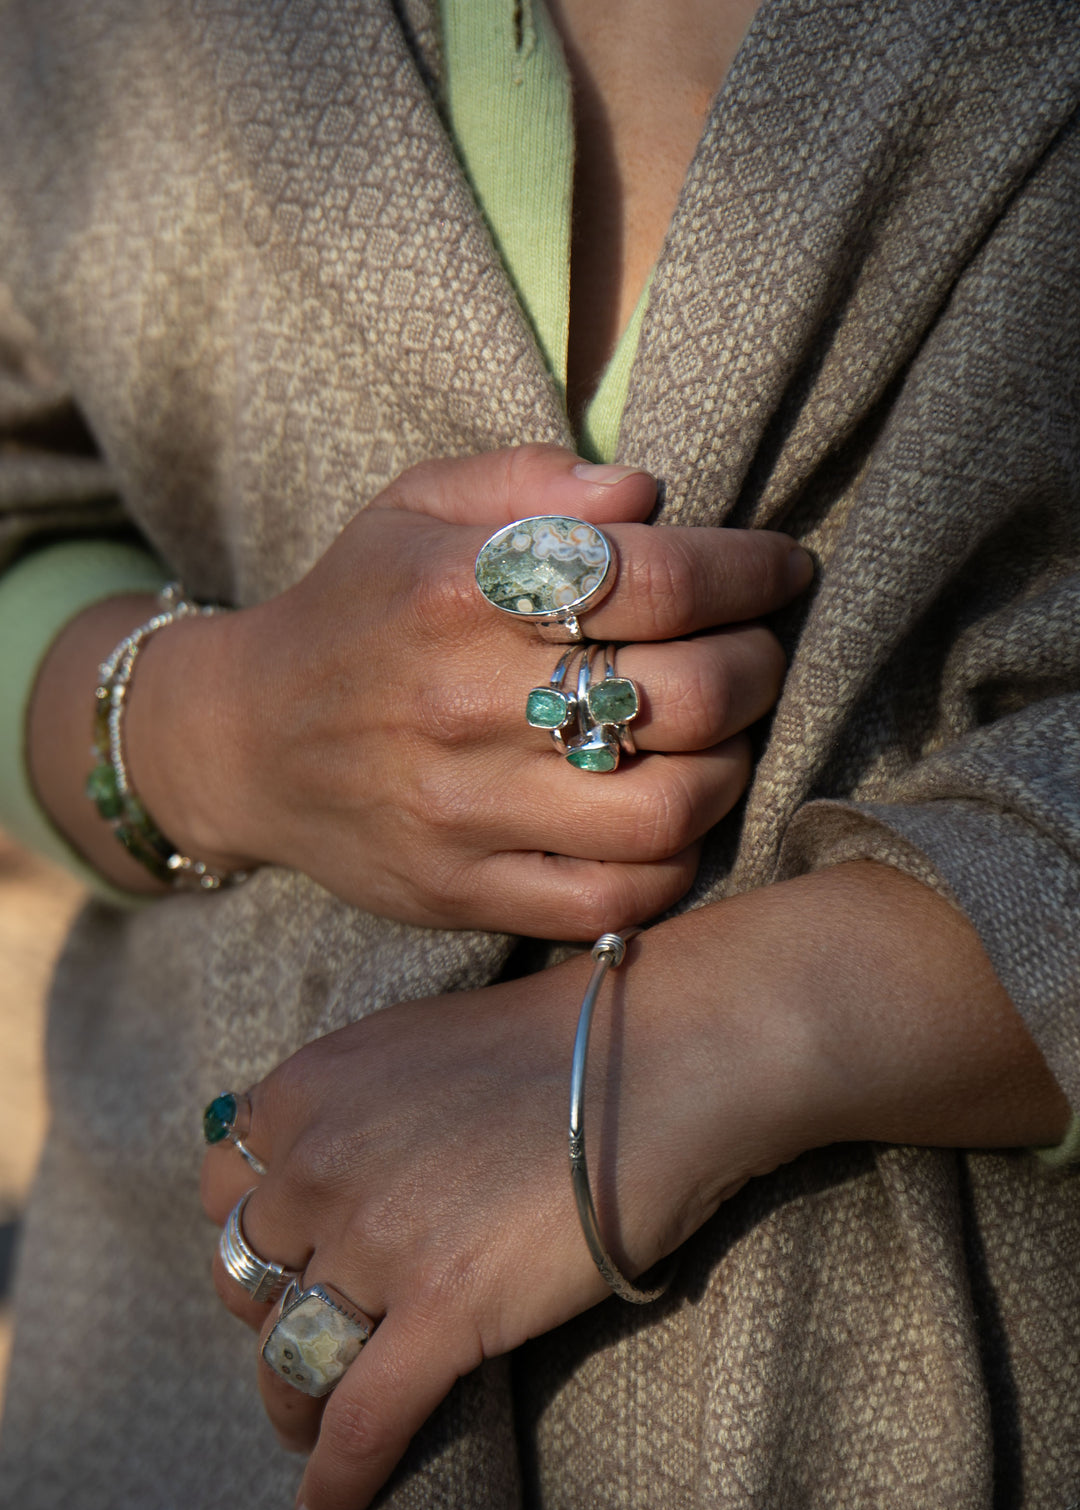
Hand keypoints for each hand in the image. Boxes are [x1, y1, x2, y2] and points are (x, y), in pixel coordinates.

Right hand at [124, 445, 810, 934]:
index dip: (751, 571)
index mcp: (461, 589)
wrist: (247, 741)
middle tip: (755, 653)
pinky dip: (672, 864)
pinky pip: (613, 901)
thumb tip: (648, 493)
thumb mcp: (415, 505)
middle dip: (757, 667)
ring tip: (720, 738)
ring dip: (730, 768)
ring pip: (668, 810)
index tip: (779, 570)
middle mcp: (465, 703)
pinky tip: (669, 820)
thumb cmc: (354, 607)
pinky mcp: (463, 890)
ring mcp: (464, 811)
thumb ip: (531, 482)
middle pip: (687, 697)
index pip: (661, 579)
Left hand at [200, 928, 796, 1509]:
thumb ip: (357, 1103)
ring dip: (293, 1402)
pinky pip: (359, 1423)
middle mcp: (322, 1160)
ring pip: (290, 1355)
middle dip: (268, 1314)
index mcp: (312, 1086)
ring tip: (311, 1428)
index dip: (254, 1230)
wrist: (667, 1055)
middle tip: (317, 1332)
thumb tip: (336, 1166)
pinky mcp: (443, 1310)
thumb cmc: (568, 1043)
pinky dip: (337, 1481)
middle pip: (244, 1275)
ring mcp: (378, 1238)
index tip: (288, 1259)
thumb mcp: (421, 1043)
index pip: (222, 1183)